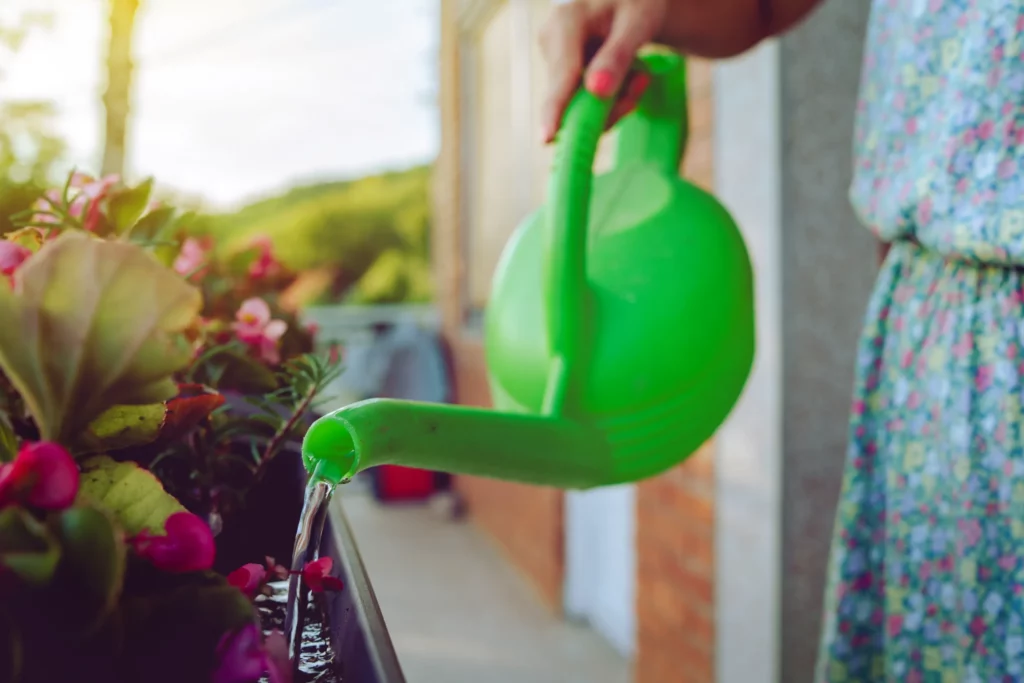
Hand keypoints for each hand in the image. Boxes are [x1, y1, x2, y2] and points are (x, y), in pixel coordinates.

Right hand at [539, 0, 667, 142]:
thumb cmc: (634, 2)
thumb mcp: (637, 22)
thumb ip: (618, 56)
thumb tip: (596, 92)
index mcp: (566, 23)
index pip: (562, 75)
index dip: (555, 109)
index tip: (547, 138)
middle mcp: (551, 41)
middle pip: (571, 96)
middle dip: (609, 104)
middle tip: (642, 82)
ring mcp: (554, 58)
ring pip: (579, 103)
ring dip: (613, 101)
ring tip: (639, 74)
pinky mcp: (561, 71)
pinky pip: (582, 99)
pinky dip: (608, 98)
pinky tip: (626, 78)